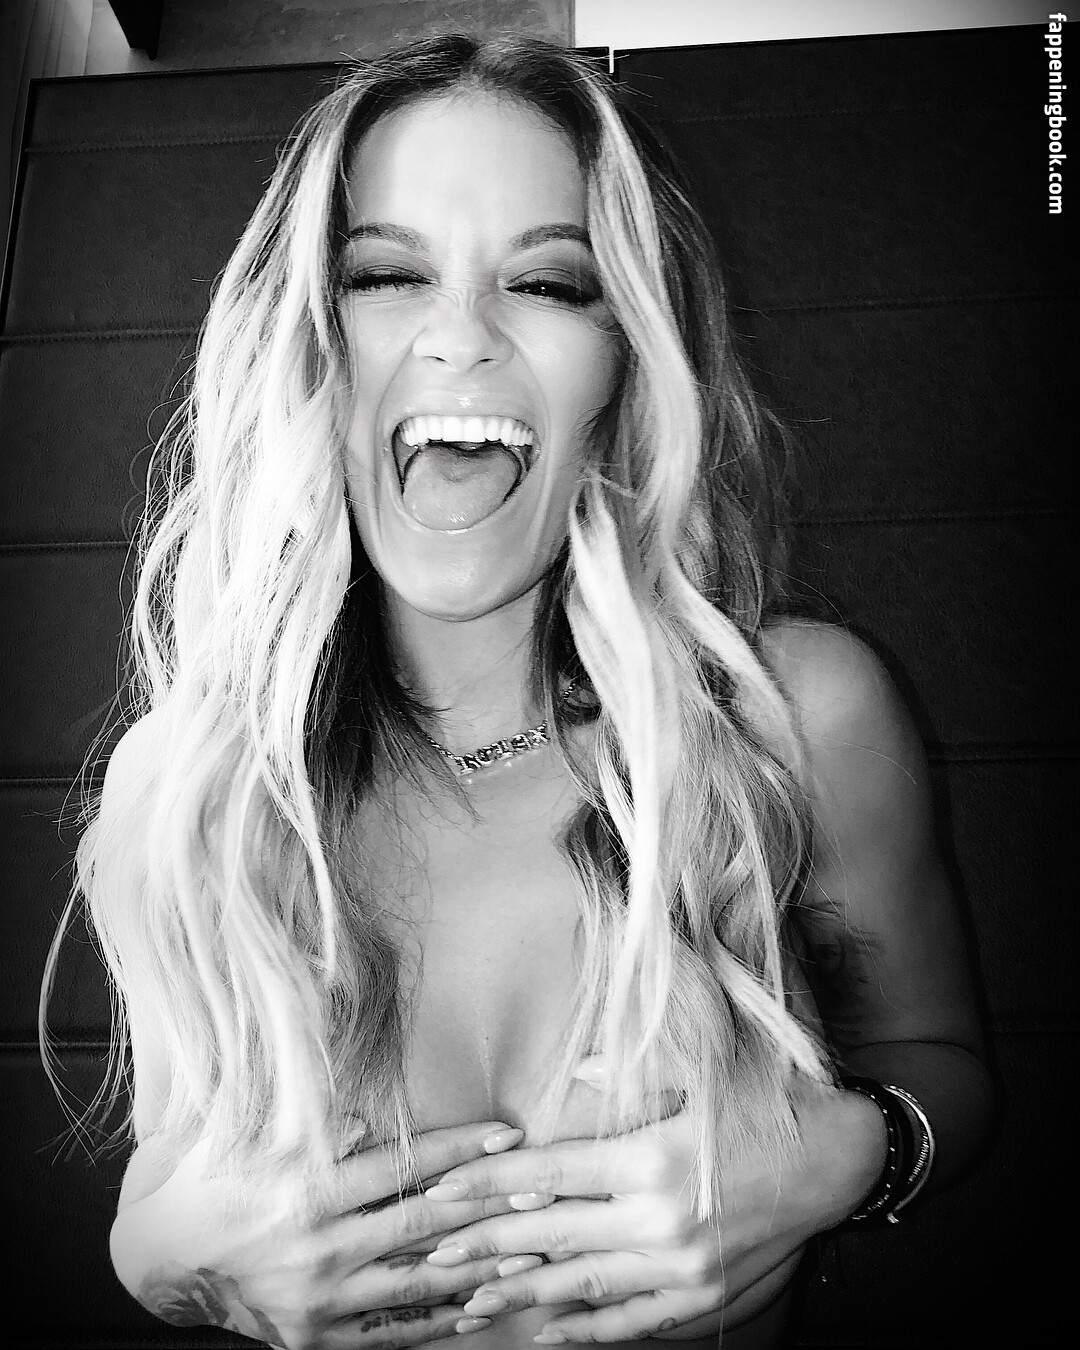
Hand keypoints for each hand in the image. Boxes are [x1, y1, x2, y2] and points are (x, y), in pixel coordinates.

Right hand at [110, 1121, 525, 1347]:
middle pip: (423, 1226)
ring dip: (478, 1268)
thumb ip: (307, 1109)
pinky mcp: (314, 1337)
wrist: (159, 1258)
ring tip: (530, 1254)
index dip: (459, 1149)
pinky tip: (478, 1310)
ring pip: (416, 1283)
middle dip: (487, 1208)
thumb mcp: (247, 1126)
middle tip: (542, 1191)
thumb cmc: (210, 1175)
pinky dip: (437, 1322)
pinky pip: (390, 1332)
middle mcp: (317, 1248)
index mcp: (306, 1189)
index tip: (506, 1133)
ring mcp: (318, 1300)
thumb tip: (364, 1104)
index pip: (402, 1166)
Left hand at [422, 1068, 886, 1343]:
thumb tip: (573, 1069)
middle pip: (550, 1235)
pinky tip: (544, 1332)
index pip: (547, 1174)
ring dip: (520, 1294)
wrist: (840, 1160)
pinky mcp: (698, 1296)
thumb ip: (630, 1067)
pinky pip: (627, 1320)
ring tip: (468, 1302)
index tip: (442, 1191)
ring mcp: (678, 1268)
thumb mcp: (700, 1068)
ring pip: (580, 1285)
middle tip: (432, 1253)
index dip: (487, 1184)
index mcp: (650, 1159)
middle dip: (485, 1245)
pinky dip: (581, 1329)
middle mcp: (658, 1221)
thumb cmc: (766, 1103)